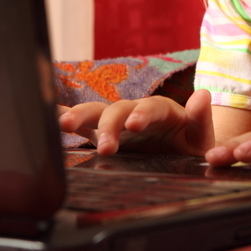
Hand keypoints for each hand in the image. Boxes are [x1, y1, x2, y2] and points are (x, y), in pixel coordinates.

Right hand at [57, 89, 213, 155]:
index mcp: (161, 110)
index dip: (141, 114)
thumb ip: (200, 118)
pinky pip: (83, 124)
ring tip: (62, 124)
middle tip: (105, 146)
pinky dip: (65, 117)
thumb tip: (203, 95)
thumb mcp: (201, 137)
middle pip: (117, 109)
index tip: (133, 126)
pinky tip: (46, 116)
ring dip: (80, 117)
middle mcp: (135, 111)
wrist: (182, 155)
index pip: (150, 108)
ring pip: (96, 113)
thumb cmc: (191, 145)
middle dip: (108, 124)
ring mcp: (117, 122)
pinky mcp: (104, 134)